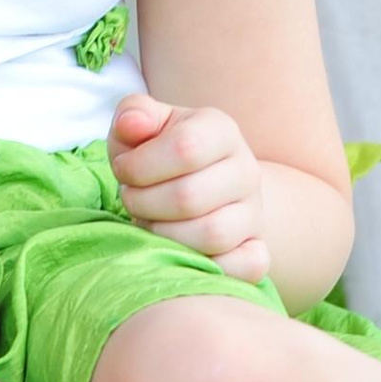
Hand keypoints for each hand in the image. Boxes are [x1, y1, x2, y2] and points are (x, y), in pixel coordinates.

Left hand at [108, 94, 270, 284]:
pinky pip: (244, 267)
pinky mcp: (257, 250)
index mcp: (221, 130)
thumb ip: (133, 114)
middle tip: (132, 200)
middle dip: (144, 203)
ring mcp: (255, 213)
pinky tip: (179, 251)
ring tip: (151, 222)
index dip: (140, 166)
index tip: (124, 171)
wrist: (202, 185)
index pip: (185, 148)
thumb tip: (132, 124)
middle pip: (190, 197)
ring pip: (212, 235)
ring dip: (165, 235)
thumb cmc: (161, 154)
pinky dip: (206, 266)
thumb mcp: (143, 126)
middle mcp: (246, 170)